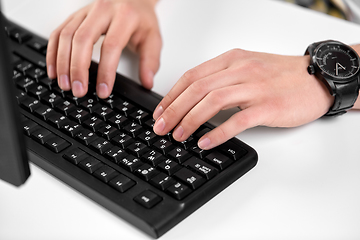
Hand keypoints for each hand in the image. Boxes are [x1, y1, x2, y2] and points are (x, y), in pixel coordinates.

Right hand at [46, 0, 160, 97]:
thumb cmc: (141, 19)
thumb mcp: (153, 38)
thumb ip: (151, 61)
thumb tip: (147, 82)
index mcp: (124, 16)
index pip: (111, 45)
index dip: (106, 71)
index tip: (103, 91)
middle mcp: (102, 10)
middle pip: (83, 39)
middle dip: (78, 68)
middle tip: (78, 90)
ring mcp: (85, 12)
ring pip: (66, 35)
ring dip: (62, 63)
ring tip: (65, 85)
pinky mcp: (75, 16)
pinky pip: (58, 32)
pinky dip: (53, 52)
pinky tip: (54, 70)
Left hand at [152, 48, 333, 149]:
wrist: (316, 78)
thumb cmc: (281, 75)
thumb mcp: (247, 68)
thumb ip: (221, 79)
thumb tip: (193, 99)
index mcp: (232, 60)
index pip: (192, 76)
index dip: (171, 95)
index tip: (159, 111)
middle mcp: (240, 70)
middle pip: (197, 89)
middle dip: (174, 109)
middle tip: (161, 127)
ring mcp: (255, 88)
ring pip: (213, 101)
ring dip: (190, 120)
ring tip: (178, 136)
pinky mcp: (268, 106)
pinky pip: (238, 119)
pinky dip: (218, 131)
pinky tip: (205, 141)